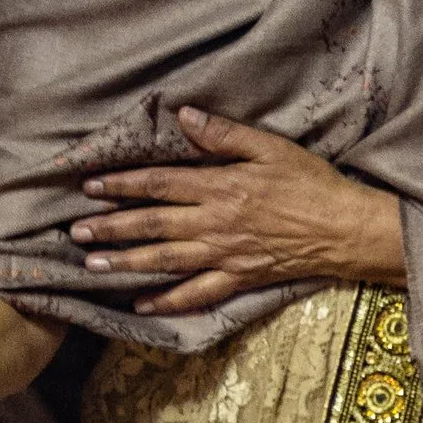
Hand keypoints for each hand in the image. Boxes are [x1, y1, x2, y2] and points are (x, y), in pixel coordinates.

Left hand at [70, 106, 404, 313]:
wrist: (346, 230)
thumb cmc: (312, 184)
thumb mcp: (270, 147)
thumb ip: (224, 135)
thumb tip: (185, 118)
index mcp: (219, 187)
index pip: (158, 184)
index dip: (121, 184)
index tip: (90, 186)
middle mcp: (214, 223)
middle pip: (152, 225)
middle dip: (111, 227)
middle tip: (76, 231)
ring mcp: (225, 255)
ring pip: (165, 260)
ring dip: (126, 262)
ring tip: (93, 264)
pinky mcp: (239, 278)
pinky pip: (197, 294)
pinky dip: (167, 301)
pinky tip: (140, 303)